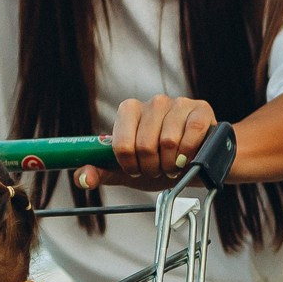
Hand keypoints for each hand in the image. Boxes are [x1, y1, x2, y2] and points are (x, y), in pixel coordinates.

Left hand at [84, 95, 216, 192]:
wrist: (198, 164)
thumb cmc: (160, 164)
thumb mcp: (128, 170)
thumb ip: (101, 172)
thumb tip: (82, 178)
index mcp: (130, 111)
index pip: (122, 144)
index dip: (130, 165)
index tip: (137, 169)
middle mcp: (153, 102)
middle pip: (144, 145)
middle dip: (152, 167)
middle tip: (158, 170)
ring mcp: (178, 103)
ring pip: (168, 142)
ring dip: (171, 164)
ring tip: (174, 164)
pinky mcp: (200, 110)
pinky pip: (191, 135)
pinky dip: (190, 155)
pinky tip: (190, 157)